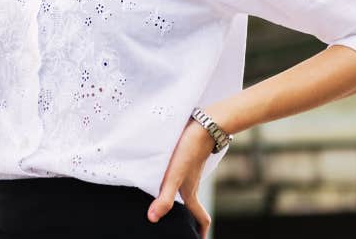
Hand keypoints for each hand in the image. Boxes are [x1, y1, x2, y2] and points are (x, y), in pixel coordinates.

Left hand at [148, 119, 213, 237]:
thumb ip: (163, 198)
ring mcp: (189, 171)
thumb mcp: (174, 177)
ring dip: (181, 200)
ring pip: (186, 190)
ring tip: (168, 205)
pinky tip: (160, 176)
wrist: (202, 126)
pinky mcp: (184, 158)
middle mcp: (191, 184)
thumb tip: (152, 219)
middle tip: (183, 227)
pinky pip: (180, 176)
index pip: (200, 218)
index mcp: (190, 193)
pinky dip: (173, 182)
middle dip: (190, 219)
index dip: (201, 231)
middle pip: (192, 207)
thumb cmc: (188, 153)